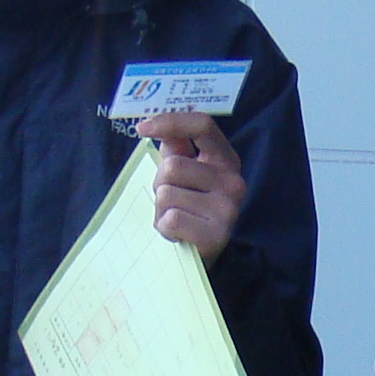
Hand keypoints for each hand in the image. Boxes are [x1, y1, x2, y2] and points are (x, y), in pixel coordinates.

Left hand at [139, 110, 246, 260]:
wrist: (201, 254)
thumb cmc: (189, 209)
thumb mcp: (184, 175)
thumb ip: (177, 148)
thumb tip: (162, 128)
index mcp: (226, 159)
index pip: (202, 125)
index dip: (170, 121)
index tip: (141, 128)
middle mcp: (232, 181)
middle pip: (173, 165)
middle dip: (159, 183)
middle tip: (170, 201)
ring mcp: (228, 208)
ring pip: (167, 193)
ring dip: (160, 208)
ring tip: (175, 219)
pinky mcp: (216, 235)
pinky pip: (170, 219)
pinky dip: (164, 228)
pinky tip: (177, 234)